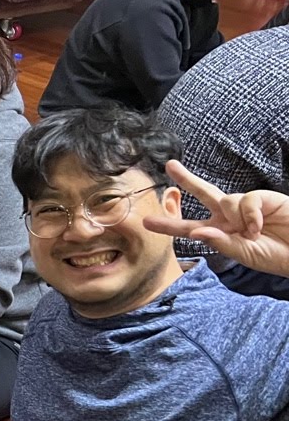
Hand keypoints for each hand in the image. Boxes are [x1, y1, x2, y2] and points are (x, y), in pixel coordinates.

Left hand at [143, 160, 288, 278]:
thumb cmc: (274, 255)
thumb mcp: (243, 253)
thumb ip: (220, 242)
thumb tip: (195, 232)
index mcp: (219, 232)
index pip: (188, 227)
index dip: (168, 224)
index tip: (145, 221)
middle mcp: (229, 216)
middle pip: (203, 193)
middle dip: (186, 178)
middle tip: (169, 165)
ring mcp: (245, 206)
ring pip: (225, 200)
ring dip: (237, 219)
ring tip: (254, 233)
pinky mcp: (262, 198)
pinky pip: (246, 200)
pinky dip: (251, 214)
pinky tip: (260, 225)